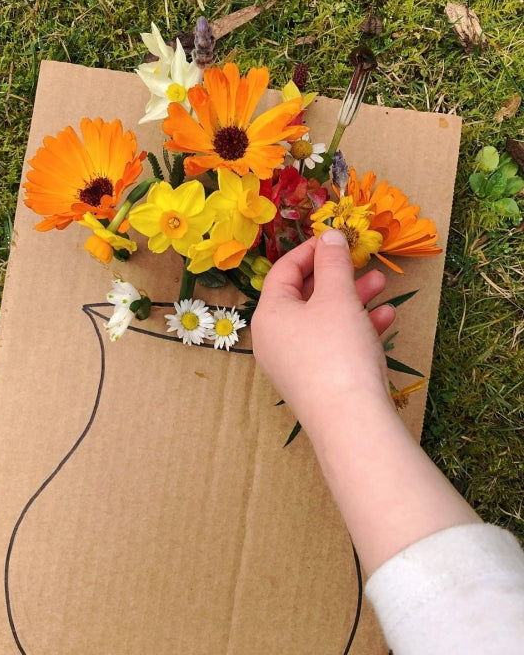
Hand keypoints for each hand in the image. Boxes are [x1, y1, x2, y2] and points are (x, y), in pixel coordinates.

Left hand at [251, 229, 395, 437]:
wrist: (350, 421)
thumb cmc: (337, 350)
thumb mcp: (337, 297)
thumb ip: (334, 261)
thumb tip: (329, 234)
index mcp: (269, 315)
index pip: (283, 270)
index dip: (311, 249)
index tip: (337, 237)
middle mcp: (275, 339)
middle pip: (305, 296)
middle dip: (338, 276)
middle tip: (362, 261)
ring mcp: (294, 363)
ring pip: (323, 320)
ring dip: (352, 299)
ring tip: (381, 285)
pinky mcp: (316, 381)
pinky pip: (333, 345)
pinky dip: (356, 329)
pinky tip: (385, 318)